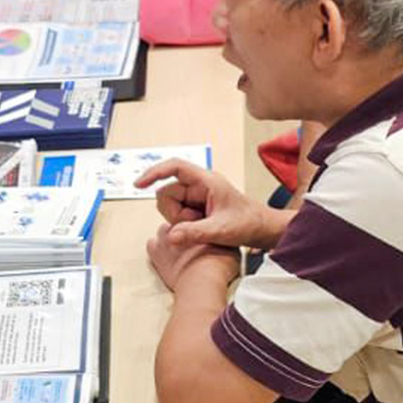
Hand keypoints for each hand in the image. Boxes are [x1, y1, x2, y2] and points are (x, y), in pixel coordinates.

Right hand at [136, 158, 275, 250]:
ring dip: (179, 220)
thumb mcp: (222, 230)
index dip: (154, 173)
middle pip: (167, 192)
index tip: (139, 184)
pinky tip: (200, 228)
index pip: (174, 167)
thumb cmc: (249, 223)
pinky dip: (183, 224)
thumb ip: (195, 232)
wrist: (263, 230)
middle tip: (194, 224)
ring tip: (201, 227)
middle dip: (174, 212)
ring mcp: (197, 196)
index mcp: (206, 180)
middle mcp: (199, 185)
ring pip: (170, 206)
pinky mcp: (196, 207)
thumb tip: (170, 236)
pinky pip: (178, 214)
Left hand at [146, 222, 238, 296]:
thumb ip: (223, 240)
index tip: (202, 239)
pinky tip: (169, 260)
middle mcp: (181, 225)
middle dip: (184, 232)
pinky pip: (152, 245)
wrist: (202, 282)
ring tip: (180, 254)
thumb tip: (226, 241)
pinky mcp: (155, 251)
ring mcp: (166, 236)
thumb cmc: (217, 266)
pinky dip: (158, 251)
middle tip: (192, 248)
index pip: (196, 218)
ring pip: (165, 232)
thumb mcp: (231, 248)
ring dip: (170, 240)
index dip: (199, 228)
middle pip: (180, 224)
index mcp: (199, 221)